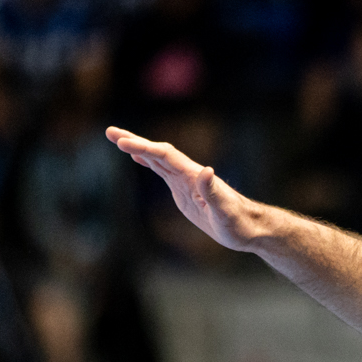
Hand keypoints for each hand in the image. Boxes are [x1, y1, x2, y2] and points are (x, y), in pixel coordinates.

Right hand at [107, 127, 270, 253]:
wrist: (251, 229)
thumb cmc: (240, 223)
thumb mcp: (226, 212)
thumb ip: (213, 192)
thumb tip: (206, 170)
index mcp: (194, 177)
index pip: (165, 156)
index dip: (144, 147)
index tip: (123, 143)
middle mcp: (188, 175)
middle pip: (158, 152)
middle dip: (135, 141)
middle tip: (109, 132)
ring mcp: (185, 182)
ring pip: (157, 160)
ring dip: (138, 148)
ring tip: (116, 138)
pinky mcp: (184, 192)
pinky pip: (162, 172)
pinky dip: (149, 162)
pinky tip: (138, 158)